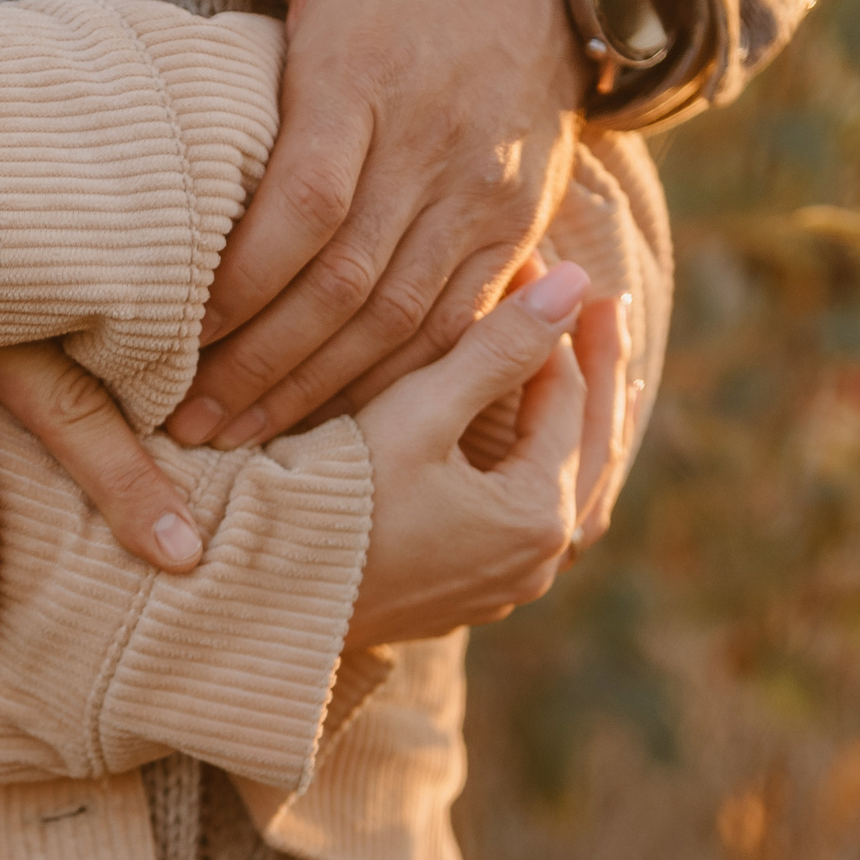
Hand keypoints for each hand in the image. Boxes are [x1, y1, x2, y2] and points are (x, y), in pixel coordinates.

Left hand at [102, 0, 585, 450]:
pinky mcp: (514, 227)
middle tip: (185, 421)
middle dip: (262, 364)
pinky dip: (393, 380)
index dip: (242, 279)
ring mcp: (482, 196)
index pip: (306, 201)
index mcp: (367, 76)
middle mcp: (432, 147)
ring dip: (318, 389)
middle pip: (344, 282)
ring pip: (399, 319)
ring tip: (239, 439)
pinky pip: (455, 323)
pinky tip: (331, 423)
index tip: (172, 332)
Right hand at [345, 261, 632, 648]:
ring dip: (581, 427)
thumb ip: (497, 348)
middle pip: (590, 447)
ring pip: (570, 493)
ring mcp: (500, 587)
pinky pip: (532, 524)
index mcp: (535, 519)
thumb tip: (572, 281)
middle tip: (601, 300)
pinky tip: (536, 448)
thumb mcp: (416, 414)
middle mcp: (533, 564)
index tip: (532, 261)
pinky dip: (547, 470)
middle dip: (598, 370)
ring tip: (594, 373)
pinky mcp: (463, 594)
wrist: (258, 599)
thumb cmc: (329, 501)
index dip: (549, 321)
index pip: (566, 397)